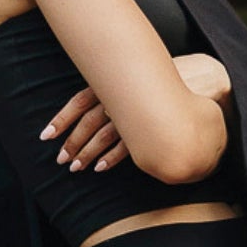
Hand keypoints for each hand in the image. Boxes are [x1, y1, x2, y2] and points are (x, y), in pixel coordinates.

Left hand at [39, 52, 233, 173]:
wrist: (200, 78)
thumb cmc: (164, 79)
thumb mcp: (135, 78)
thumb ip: (115, 88)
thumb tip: (95, 100)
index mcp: (114, 83)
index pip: (79, 102)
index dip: (62, 119)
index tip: (46, 135)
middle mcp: (120, 97)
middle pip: (87, 123)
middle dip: (72, 142)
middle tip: (60, 159)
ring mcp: (135, 114)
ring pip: (103, 136)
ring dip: (87, 153)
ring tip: (75, 168)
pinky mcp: (150, 128)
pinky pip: (125, 146)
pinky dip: (110, 157)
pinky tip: (100, 168)